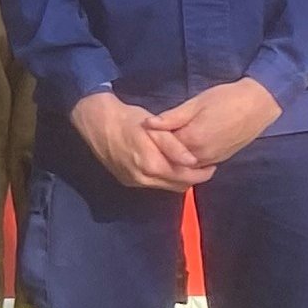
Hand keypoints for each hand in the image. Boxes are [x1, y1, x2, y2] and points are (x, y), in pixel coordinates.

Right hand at [70, 91, 212, 190]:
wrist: (96, 121)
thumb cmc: (128, 120)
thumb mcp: (154, 128)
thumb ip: (174, 146)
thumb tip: (193, 162)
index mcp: (152, 166)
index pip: (186, 178)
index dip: (202, 174)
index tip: (212, 164)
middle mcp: (143, 179)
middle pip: (177, 186)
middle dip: (192, 178)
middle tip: (202, 165)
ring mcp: (133, 181)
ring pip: (165, 186)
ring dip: (177, 178)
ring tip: (185, 165)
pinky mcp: (126, 180)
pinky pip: (152, 183)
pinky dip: (163, 177)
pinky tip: (165, 164)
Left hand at [148, 78, 283, 171]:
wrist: (259, 105)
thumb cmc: (227, 99)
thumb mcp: (196, 103)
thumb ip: (172, 117)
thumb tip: (148, 124)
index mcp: (193, 139)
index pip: (162, 147)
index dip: (151, 139)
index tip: (142, 131)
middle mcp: (202, 155)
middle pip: (171, 160)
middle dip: (159, 151)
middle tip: (149, 139)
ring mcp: (212, 159)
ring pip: (184, 165)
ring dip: (172, 157)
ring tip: (162, 143)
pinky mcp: (220, 159)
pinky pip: (197, 165)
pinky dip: (185, 159)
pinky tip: (179, 148)